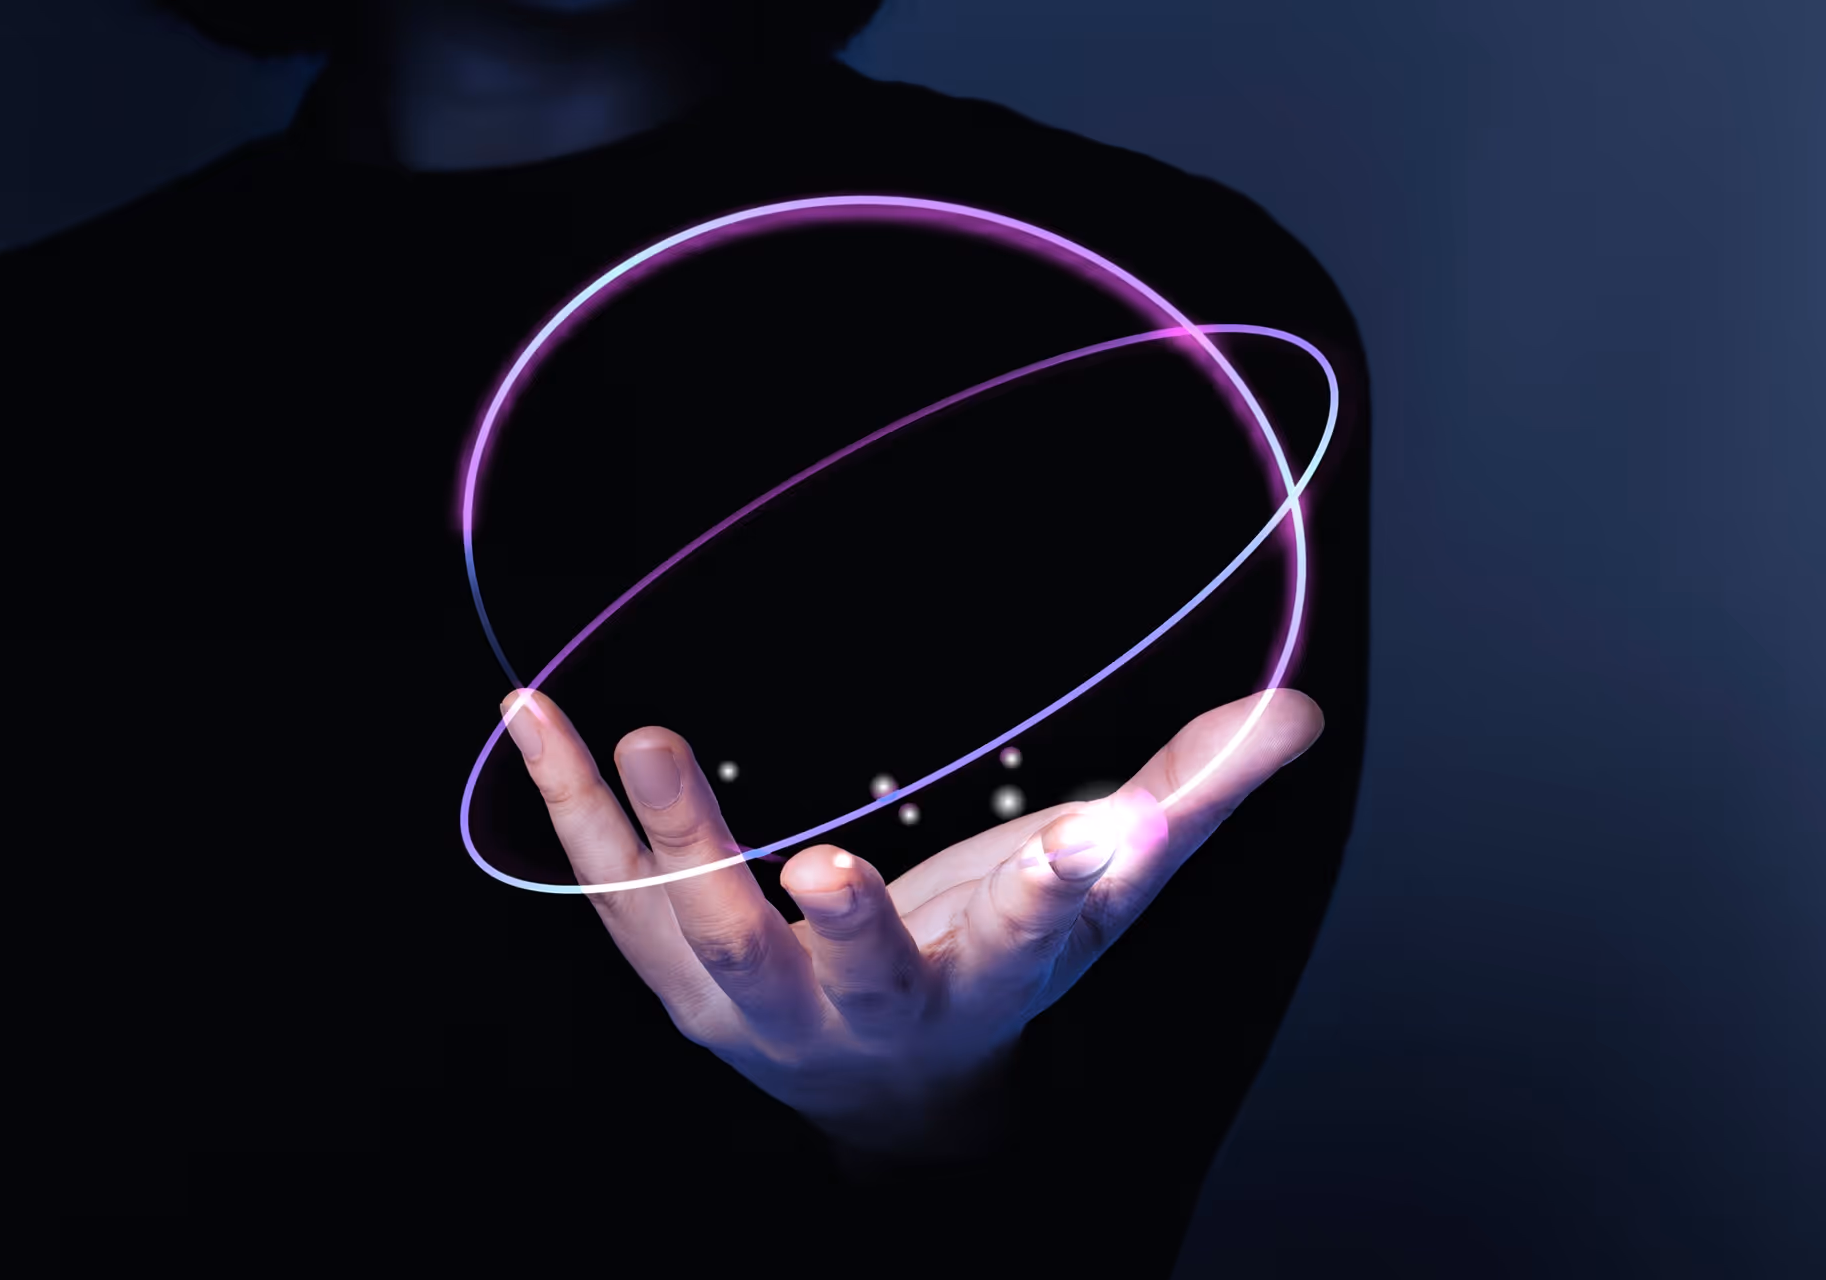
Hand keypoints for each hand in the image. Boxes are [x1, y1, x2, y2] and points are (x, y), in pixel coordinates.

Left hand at [496, 686, 1322, 1161]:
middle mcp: (866, 1012)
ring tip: (649, 739)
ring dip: (677, 848)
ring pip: (706, 939)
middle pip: (853, 982)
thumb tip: (1297, 712)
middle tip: (829, 865)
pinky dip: (570, 811)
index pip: (1036, 941)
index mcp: (988, 984)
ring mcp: (753, 1004)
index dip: (1066, 893)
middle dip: (845, 933)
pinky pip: (607, 894)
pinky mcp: (670, 971)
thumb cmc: (1000, 966)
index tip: (1108, 841)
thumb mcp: (1101, 898)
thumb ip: (1191, 800)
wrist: (889, 1088)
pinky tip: (529, 713)